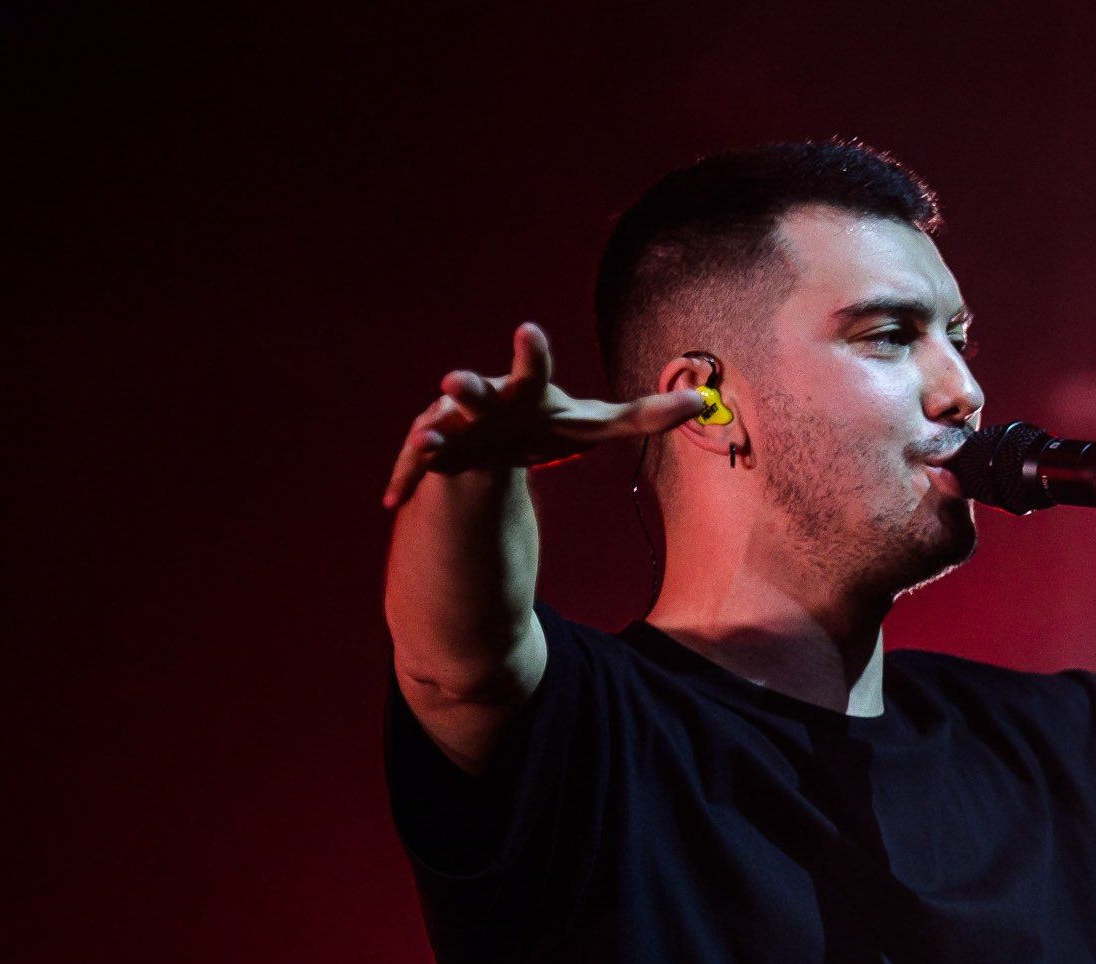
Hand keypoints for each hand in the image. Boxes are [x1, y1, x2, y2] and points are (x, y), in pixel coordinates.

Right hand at [381, 322, 708, 508]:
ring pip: (439, 426)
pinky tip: (393, 501)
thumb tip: (702, 401)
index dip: (529, 354)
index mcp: (527, 393)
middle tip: (452, 381)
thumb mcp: (595, 426)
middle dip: (467, 387)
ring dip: (434, 431)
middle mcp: (487, 402)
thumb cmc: (544, 427)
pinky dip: (406, 481)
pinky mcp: (433, 458)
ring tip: (428, 437)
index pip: (534, 370)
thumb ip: (646, 415)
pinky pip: (416, 470)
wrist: (488, 444)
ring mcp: (456, 428)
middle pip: (478, 392)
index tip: (526, 330)